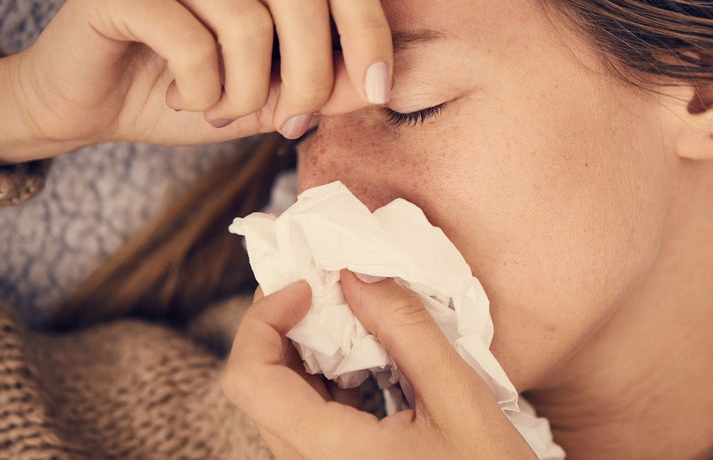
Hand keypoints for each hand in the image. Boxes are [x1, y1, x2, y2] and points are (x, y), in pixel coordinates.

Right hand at [1, 0, 388, 161]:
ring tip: (218, 109)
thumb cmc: (187, 92)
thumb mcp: (271, 96)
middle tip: (286, 120)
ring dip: (245, 93)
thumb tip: (379, 86)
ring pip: (248, 24)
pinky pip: (191, 42)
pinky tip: (181, 98)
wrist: (89, 104)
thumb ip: (324, 85)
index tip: (380, 91)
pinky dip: (201, 92)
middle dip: (310, 77)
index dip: (371, 29)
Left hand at [223, 272, 536, 459]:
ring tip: (360, 322)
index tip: (309, 286)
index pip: (248, 379)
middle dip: (287, 327)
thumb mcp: (462, 398)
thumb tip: (356, 274)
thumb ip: (407, 331)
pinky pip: (309, 423)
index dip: (262, 320)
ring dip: (308, 354)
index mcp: (329, 451)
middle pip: (260, 387)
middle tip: (332, 288)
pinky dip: (329, 383)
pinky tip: (374, 365)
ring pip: (283, 404)